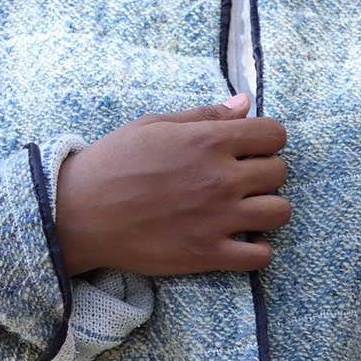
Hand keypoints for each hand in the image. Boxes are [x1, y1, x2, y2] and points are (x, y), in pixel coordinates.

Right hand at [55, 93, 290, 276]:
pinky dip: (258, 251)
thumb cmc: (114, 163)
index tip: (248, 149)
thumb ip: (204, 116)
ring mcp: (218, 219)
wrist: (81, 213)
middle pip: (279, 173)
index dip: (265, 140)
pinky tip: (242, 243)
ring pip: (280, 213)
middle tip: (243, 182)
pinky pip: (260, 257)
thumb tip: (244, 103)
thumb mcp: (155, 126)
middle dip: (266, 173)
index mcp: (209, 141)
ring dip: (268, 211)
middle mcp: (221, 179)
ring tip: (247, 212)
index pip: (274, 134)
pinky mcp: (208, 254)